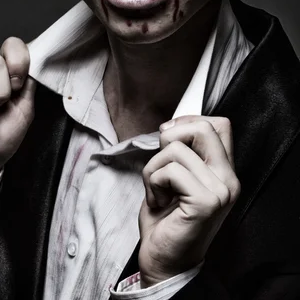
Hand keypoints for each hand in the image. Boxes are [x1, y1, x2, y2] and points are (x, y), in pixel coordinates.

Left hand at [139, 115, 239, 287]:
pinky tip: (159, 202)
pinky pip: (170, 171)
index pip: (219, 124)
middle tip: (162, 165)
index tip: (169, 137)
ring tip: (158, 191)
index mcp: (224, 171)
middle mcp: (229, 179)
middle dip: (171, 138)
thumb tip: (170, 127)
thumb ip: (182, 150)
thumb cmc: (166, 219)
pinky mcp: (206, 203)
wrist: (163, 261)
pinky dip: (153, 182)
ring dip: (154, 168)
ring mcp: (221, 191)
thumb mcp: (176, 175)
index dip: (189, 121)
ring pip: (176, 149)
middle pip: (203, 128)